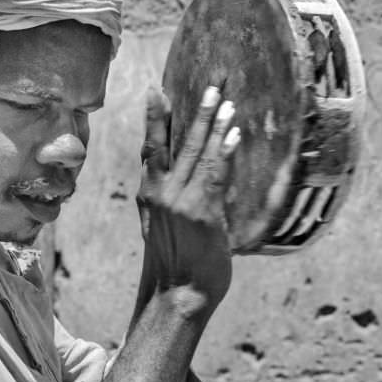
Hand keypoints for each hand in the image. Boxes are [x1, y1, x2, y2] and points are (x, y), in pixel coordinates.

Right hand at [136, 85, 240, 315]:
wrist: (178, 294)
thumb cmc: (174, 263)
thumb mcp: (160, 226)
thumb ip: (167, 199)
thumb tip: (185, 179)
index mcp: (148, 194)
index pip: (151, 148)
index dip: (154, 118)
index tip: (156, 91)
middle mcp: (160, 192)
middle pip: (176, 143)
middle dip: (196, 113)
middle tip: (211, 87)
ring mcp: (180, 201)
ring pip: (197, 154)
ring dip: (214, 125)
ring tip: (226, 102)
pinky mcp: (202, 212)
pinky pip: (214, 174)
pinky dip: (223, 151)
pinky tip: (233, 133)